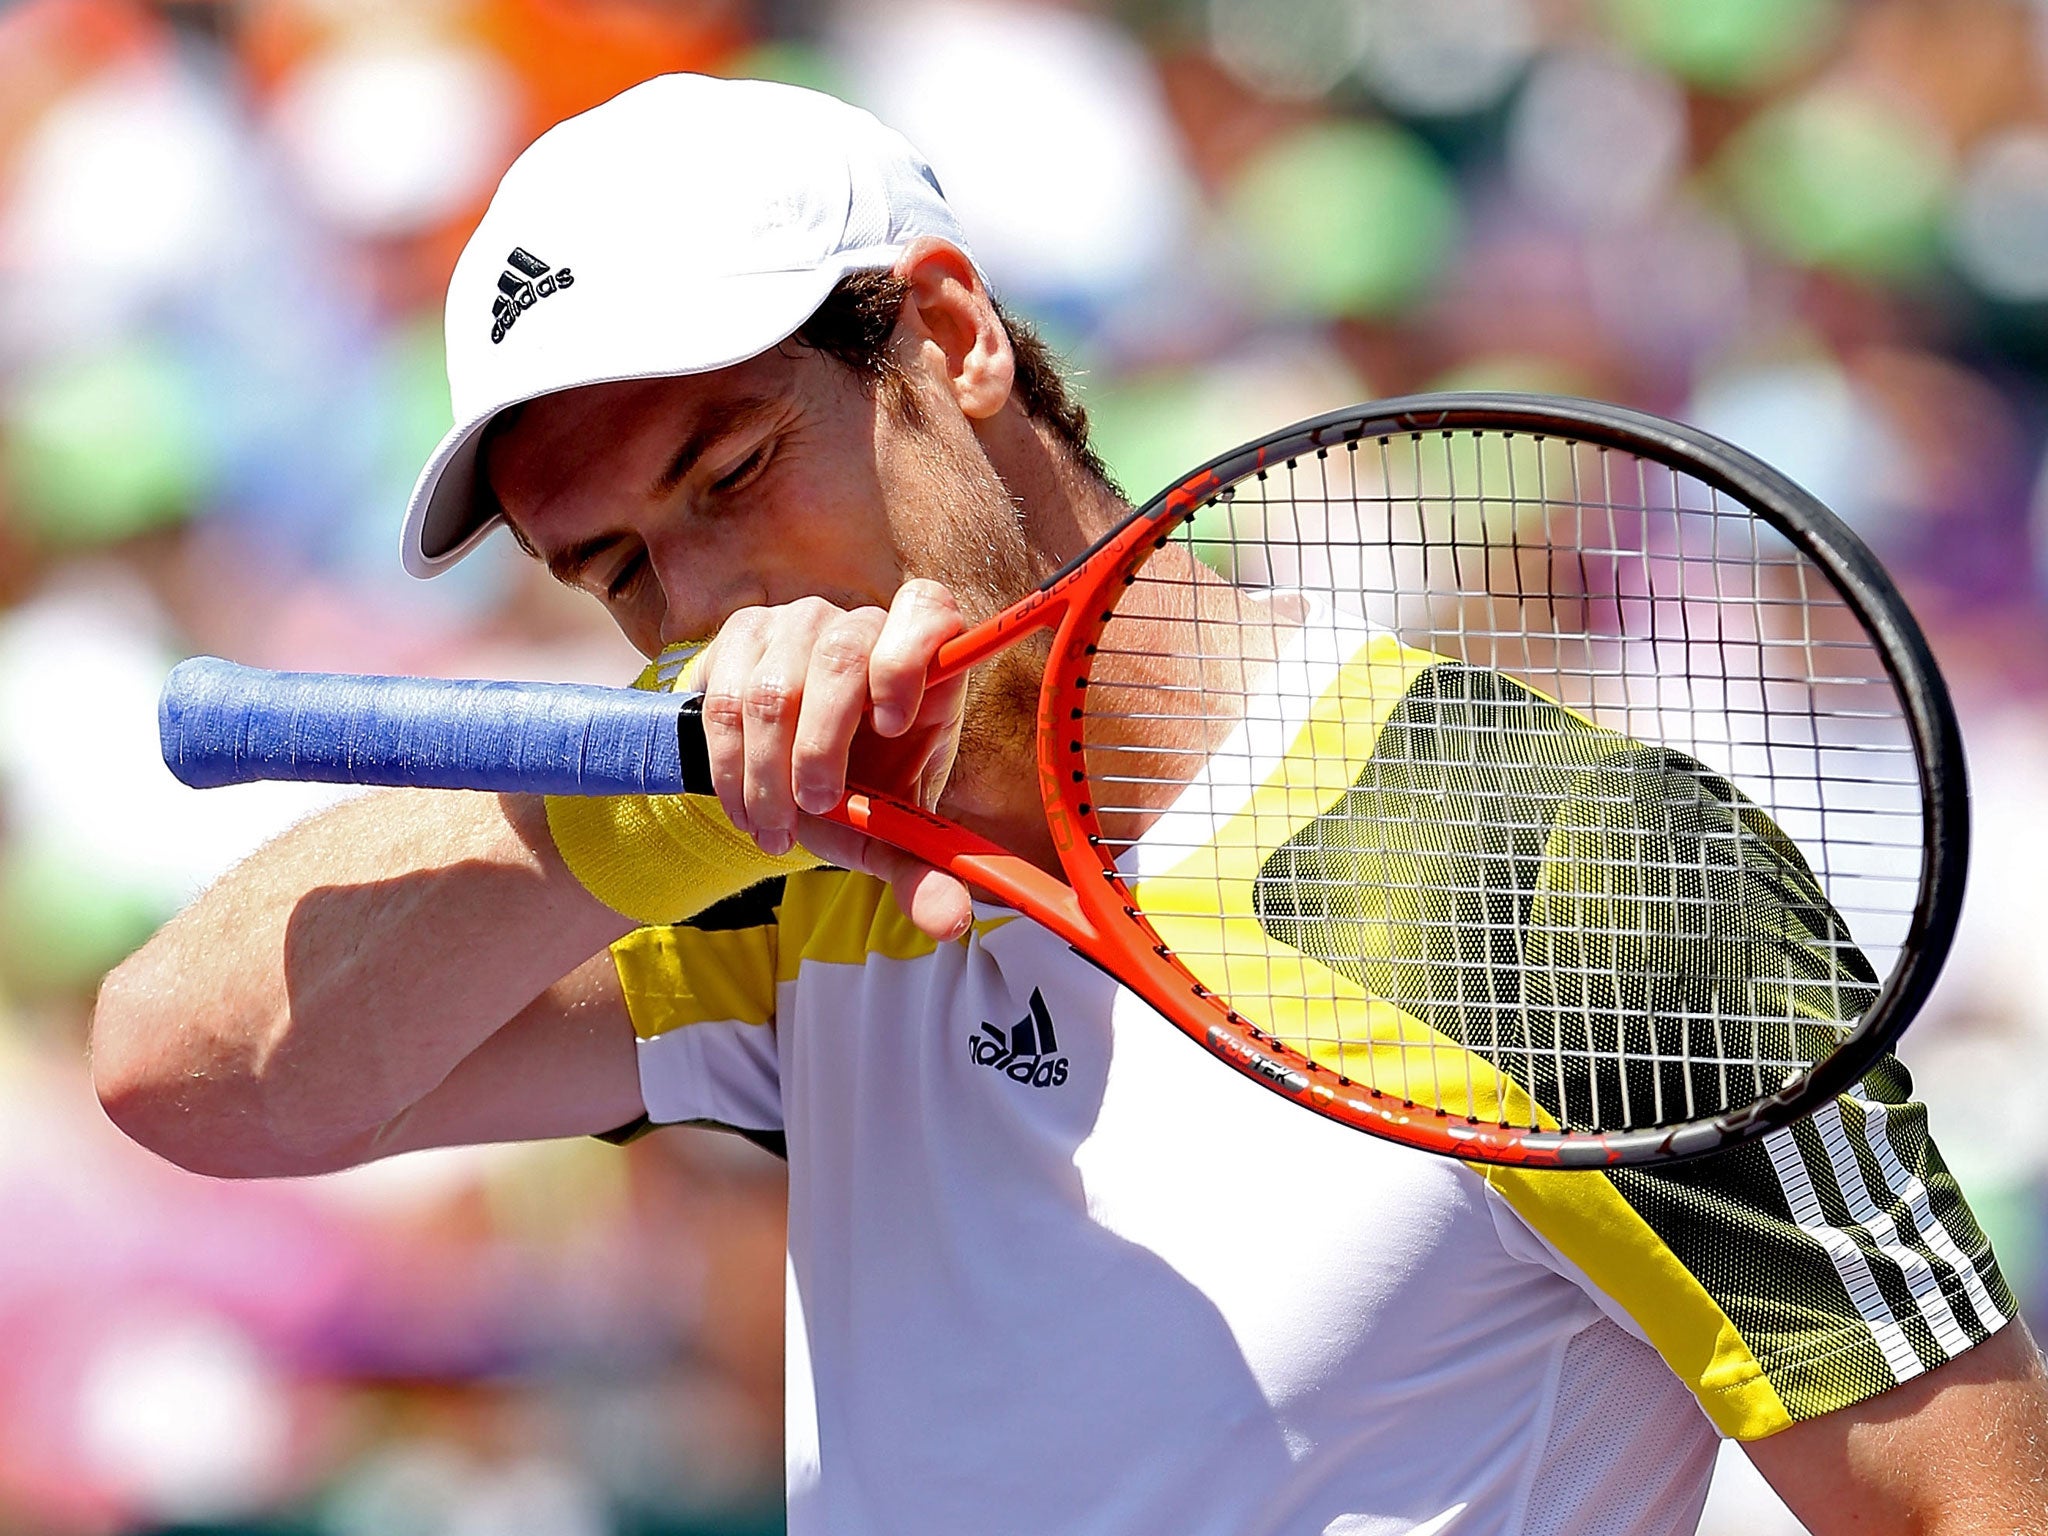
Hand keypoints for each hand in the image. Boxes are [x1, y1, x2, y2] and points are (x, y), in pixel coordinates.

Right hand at [697, 580, 973, 939]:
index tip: (891, 723)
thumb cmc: (856, 792)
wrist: (783, 776)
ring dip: (768, 773)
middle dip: (821, 747)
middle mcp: (862, 626)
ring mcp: (798, 624)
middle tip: (815, 809)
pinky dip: (731, 768)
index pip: (928, 612)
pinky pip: (724, 699)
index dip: (909, 656)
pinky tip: (746, 810)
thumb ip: (920, 872)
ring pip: (775, 687)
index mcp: (923, 661)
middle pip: (842, 658)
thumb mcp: (888, 832)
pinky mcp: (741, 636)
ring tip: (774, 831)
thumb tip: (952, 922)